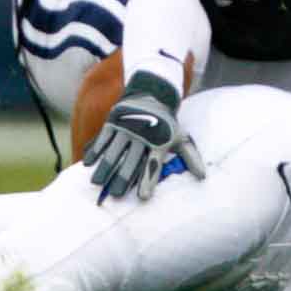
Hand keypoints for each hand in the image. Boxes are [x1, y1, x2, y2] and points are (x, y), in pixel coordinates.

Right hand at [81, 71, 206, 199]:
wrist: (153, 93)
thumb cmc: (166, 123)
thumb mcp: (180, 137)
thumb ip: (190, 157)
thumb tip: (202, 177)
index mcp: (158, 142)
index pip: (153, 165)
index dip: (148, 181)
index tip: (143, 197)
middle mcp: (142, 136)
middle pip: (131, 161)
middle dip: (123, 178)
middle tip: (116, 195)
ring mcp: (127, 128)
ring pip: (115, 151)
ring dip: (106, 167)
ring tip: (97, 183)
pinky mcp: (114, 121)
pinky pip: (103, 138)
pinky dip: (95, 150)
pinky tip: (88, 163)